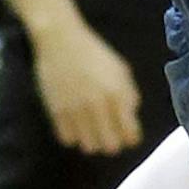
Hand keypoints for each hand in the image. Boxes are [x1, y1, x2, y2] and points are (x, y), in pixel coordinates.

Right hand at [31, 22, 142, 154]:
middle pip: (110, 146)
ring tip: (92, 131)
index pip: (130, 134)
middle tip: (110, 135)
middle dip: (113, 144)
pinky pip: (68, 139)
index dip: (131, 138)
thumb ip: (129, 95)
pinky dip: (73, 136)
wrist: (61, 41)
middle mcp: (98, 106)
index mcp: (117, 95)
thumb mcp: (121, 70)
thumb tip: (131, 117)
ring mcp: (76, 110)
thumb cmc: (95, 54)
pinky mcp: (57, 112)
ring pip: (89, 147)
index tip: (128, 135)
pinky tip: (76, 125)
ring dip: (93, 141)